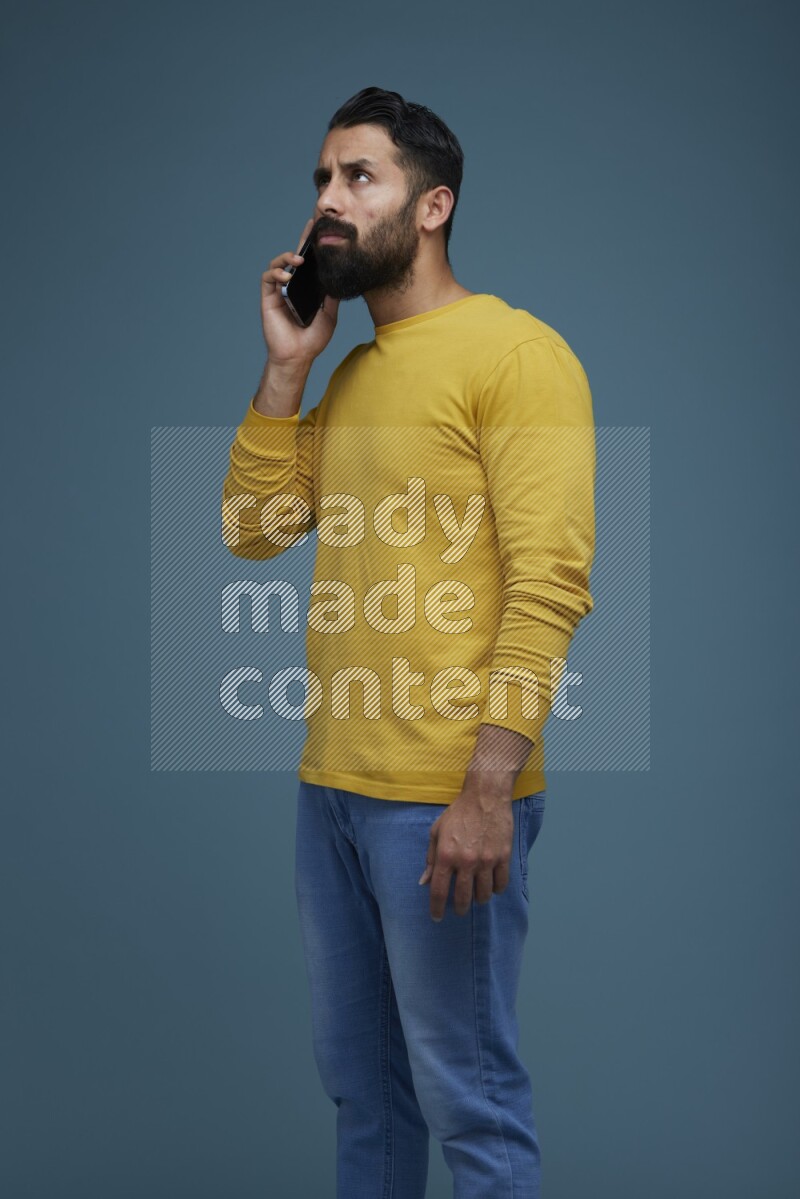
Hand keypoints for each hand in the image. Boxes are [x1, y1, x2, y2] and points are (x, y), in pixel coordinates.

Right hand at [260, 217, 339, 365]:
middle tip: (311, 227)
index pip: (310, 265)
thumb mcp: (329, 316)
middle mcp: (292, 287)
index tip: (320, 231)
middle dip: (302, 242)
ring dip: (287, 257)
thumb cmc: (312, 339)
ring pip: (278, 264)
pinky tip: (287, 276)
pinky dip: (276, 273)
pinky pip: (268, 278)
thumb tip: (337, 277)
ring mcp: (279, 291)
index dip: (312, 247)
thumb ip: (331, 297)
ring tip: (298, 260)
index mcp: (306, 289)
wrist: (298, 356)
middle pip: (294, 259)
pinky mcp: (269, 298)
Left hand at [418, 784, 514, 920]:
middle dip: (460, 909)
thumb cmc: (458, 813)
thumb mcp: (437, 832)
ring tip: (476, 897)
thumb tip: (424, 882)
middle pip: (463, 898)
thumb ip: (431, 858)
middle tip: (459, 911)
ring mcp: (487, 860)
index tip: (436, 917)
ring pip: (484, 894)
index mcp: (446, 855)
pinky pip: (501, 884)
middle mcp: (466, 861)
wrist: (486, 796)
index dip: (436, 908)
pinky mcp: (503, 857)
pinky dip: (496, 890)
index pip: (439, 891)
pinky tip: (492, 887)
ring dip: (478, 900)